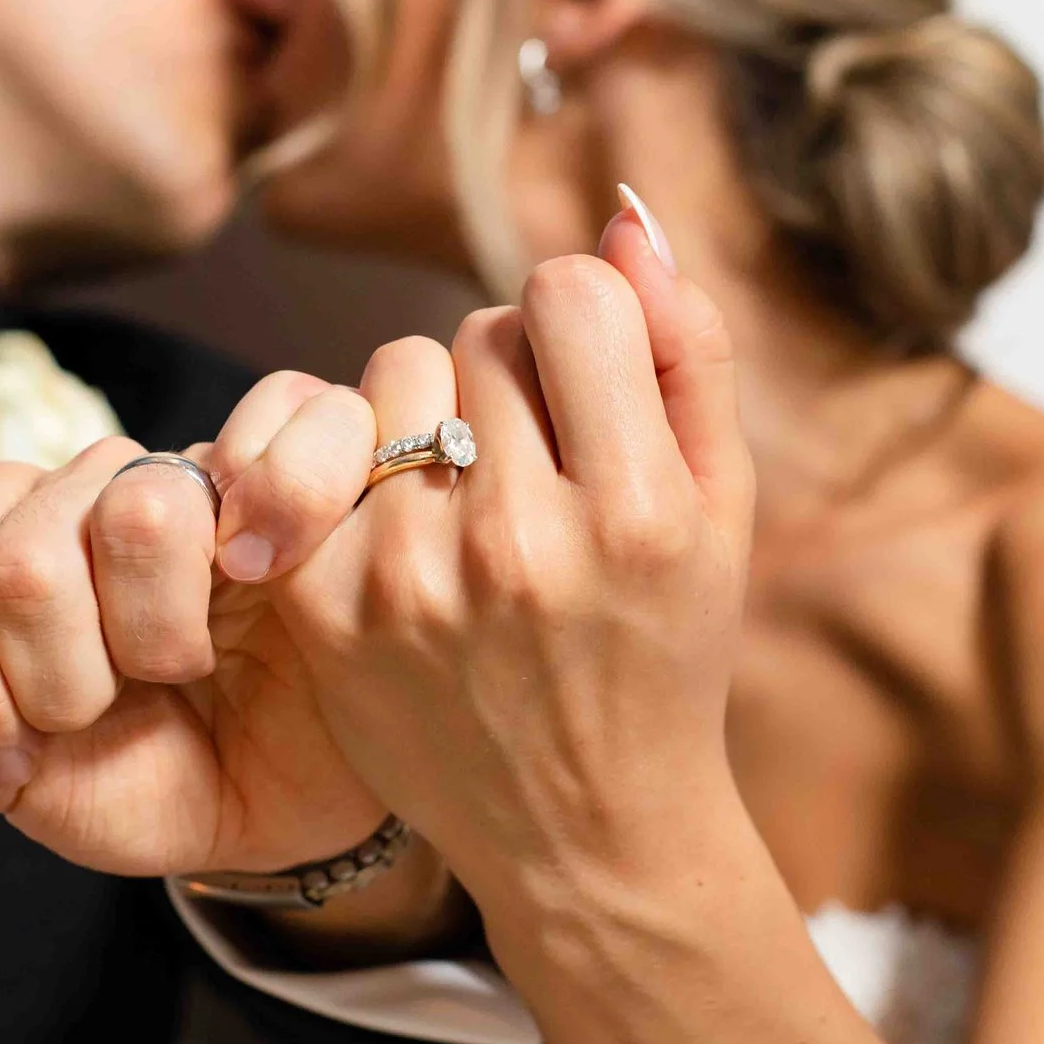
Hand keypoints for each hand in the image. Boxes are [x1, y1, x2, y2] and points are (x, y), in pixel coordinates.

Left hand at [0, 373, 389, 879]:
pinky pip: (279, 422)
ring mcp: (183, 469)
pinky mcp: (292, 459)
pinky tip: (268, 579)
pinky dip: (282, 517)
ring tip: (186, 667)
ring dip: (164, 636)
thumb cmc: (146, 779)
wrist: (286, 808)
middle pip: (23, 559)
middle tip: (111, 711)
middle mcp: (80, 489)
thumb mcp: (10, 781)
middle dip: (64, 684)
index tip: (24, 746)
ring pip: (138, 513)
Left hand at [257, 204, 755, 913]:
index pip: (568, 294)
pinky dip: (358, 474)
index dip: (578, 318)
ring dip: (426, 413)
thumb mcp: (723, 508)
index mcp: (639, 513)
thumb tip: (623, 215)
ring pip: (388, 379)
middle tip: (532, 459)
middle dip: (505, 372)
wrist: (582, 829)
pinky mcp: (326, 608)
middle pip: (473, 330)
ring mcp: (411, 582)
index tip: (585, 381)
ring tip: (468, 497)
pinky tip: (404, 535)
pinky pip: (321, 452)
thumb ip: (688, 349)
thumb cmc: (662, 647)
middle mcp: (521, 546)